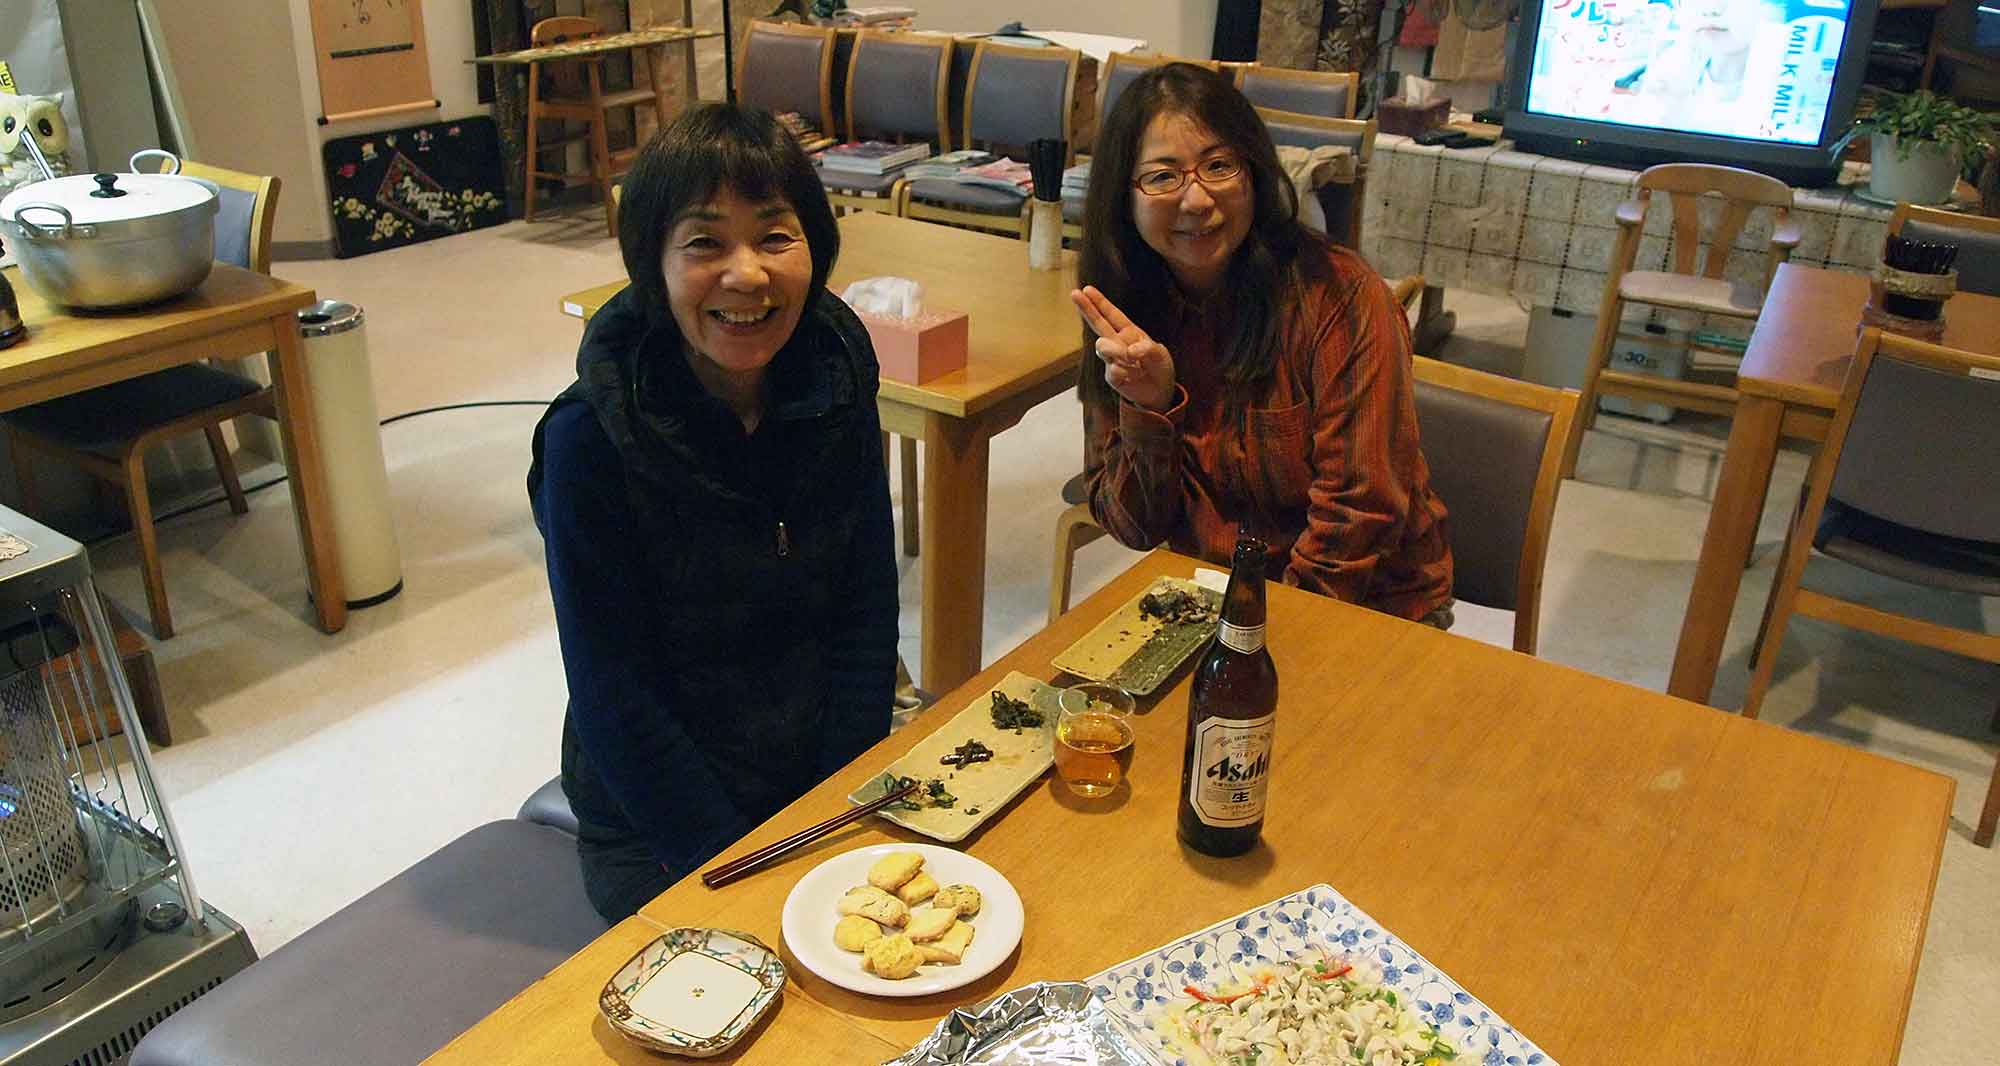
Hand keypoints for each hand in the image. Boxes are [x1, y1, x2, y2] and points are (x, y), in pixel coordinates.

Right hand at [1071, 286, 1176, 410]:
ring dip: (1115, 350)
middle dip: (1086, 308)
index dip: (1100, 302)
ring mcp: (1112, 359)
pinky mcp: (1111, 376)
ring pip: (1102, 346)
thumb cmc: (1159, 367)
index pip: (1112, 315)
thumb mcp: (1160, 354)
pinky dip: (1126, 372)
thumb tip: (1130, 351)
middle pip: (1097, 323)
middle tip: (1075, 293)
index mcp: (1129, 332)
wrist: (1159, 392)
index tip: (1087, 289)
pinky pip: (1112, 370)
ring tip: (1131, 359)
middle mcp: (1117, 342)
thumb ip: (1148, 349)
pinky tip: (1134, 376)